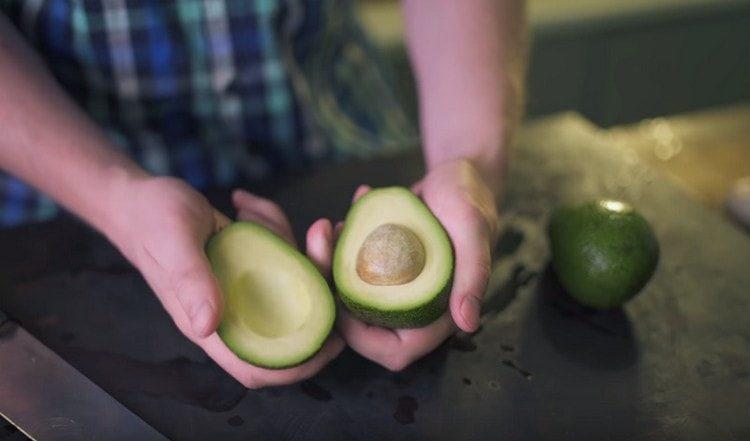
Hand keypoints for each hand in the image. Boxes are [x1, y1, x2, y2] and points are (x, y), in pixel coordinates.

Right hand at [110, 177, 342, 386]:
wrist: (139, 198)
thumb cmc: (150, 219)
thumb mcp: (172, 241)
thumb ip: (190, 279)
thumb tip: (208, 325)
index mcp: (211, 323)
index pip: (257, 366)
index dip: (297, 366)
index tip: (333, 340)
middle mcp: (232, 311)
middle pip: (290, 320)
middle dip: (313, 280)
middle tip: (319, 234)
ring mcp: (242, 287)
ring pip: (290, 280)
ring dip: (287, 239)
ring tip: (251, 207)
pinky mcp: (249, 264)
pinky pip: (278, 251)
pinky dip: (270, 223)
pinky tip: (243, 203)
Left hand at [336, 159, 498, 370]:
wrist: (458, 173)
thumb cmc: (470, 198)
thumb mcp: (473, 228)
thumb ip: (474, 274)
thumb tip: (468, 324)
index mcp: (441, 313)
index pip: (396, 351)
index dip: (361, 338)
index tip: (338, 298)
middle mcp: (416, 307)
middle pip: (364, 326)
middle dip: (334, 292)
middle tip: (325, 242)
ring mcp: (398, 288)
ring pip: (352, 298)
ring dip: (333, 265)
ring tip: (336, 225)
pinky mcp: (386, 268)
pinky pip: (354, 270)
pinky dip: (343, 244)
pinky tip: (348, 214)